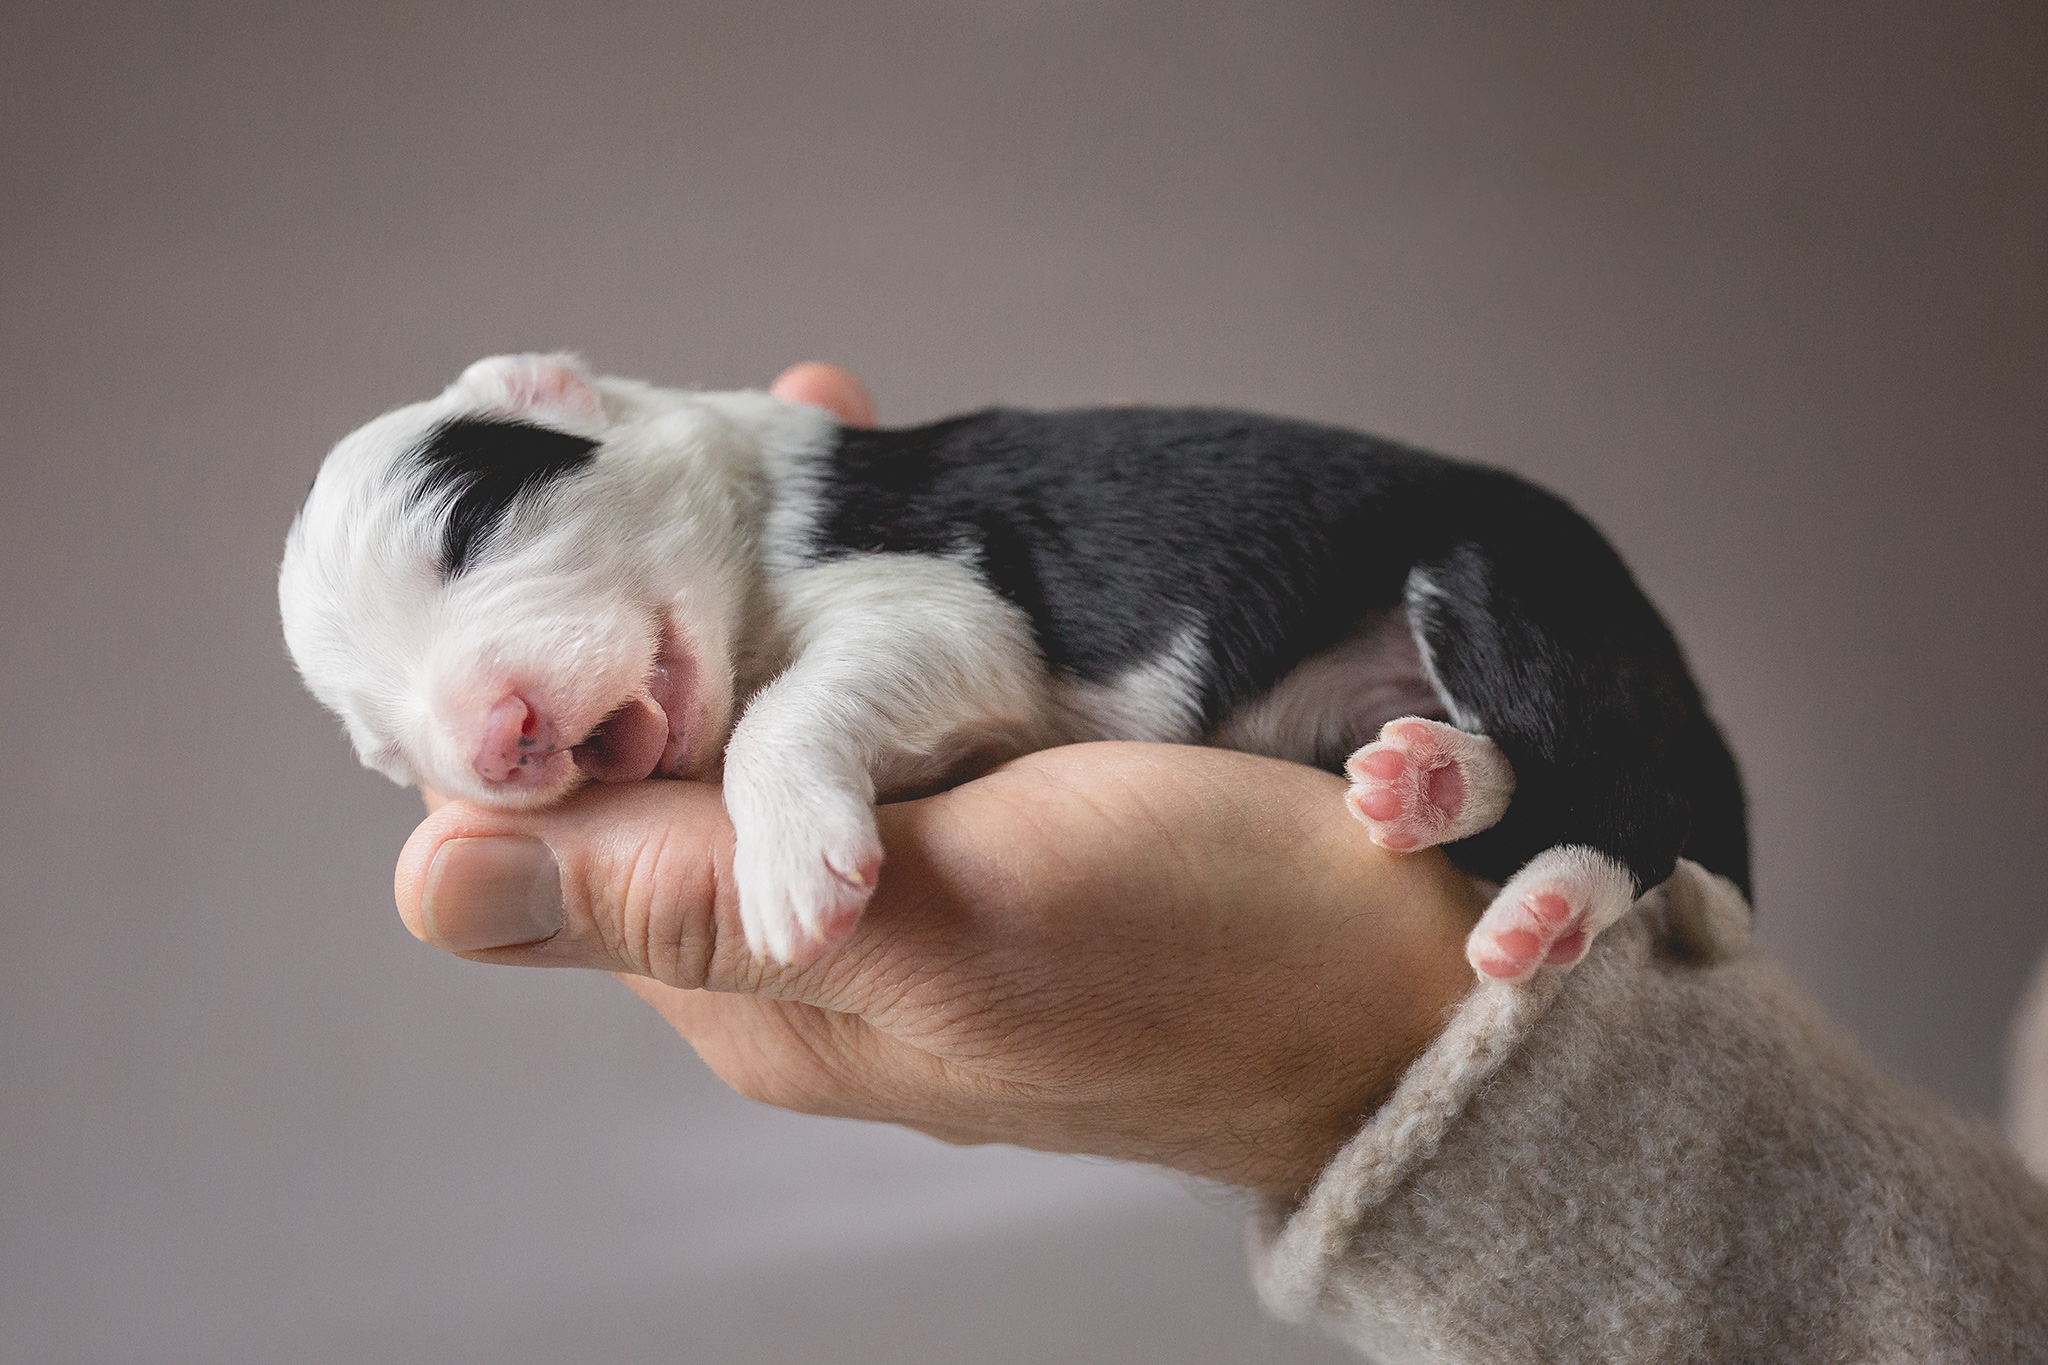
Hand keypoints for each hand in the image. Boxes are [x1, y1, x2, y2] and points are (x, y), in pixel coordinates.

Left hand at [396, 364, 1480, 1200]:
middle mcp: (807, 940)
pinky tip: (883, 499)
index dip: (548, 667)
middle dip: (663, 593)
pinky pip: (879, 702)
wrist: (1418, 1002)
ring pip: (778, 708)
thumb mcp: (948, 922)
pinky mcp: (990, 826)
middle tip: (683, 425)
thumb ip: (692, 893)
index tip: (567, 506)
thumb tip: (423, 875)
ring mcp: (902, 879)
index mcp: (761, 980)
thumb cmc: (1210, 960)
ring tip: (800, 413)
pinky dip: (865, 599)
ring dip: (769, 574)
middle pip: (673, 747)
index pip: (566, 819)